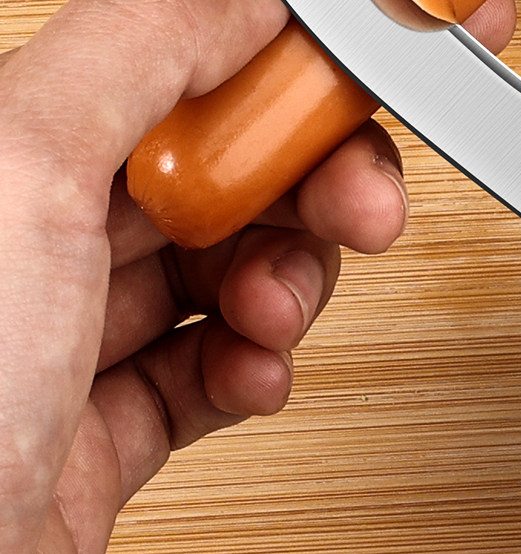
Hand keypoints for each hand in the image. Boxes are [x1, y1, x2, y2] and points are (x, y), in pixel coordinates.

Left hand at [0, 0, 515, 550]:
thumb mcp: (20, 168)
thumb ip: (142, 49)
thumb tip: (250, 2)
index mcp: (17, 149)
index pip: (185, 79)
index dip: (282, 80)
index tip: (351, 93)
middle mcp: (44, 236)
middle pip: (225, 181)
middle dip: (310, 191)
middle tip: (360, 205)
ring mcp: (79, 332)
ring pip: (232, 275)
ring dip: (284, 287)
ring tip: (273, 313)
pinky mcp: (108, 418)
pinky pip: (213, 367)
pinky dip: (254, 367)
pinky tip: (247, 375)